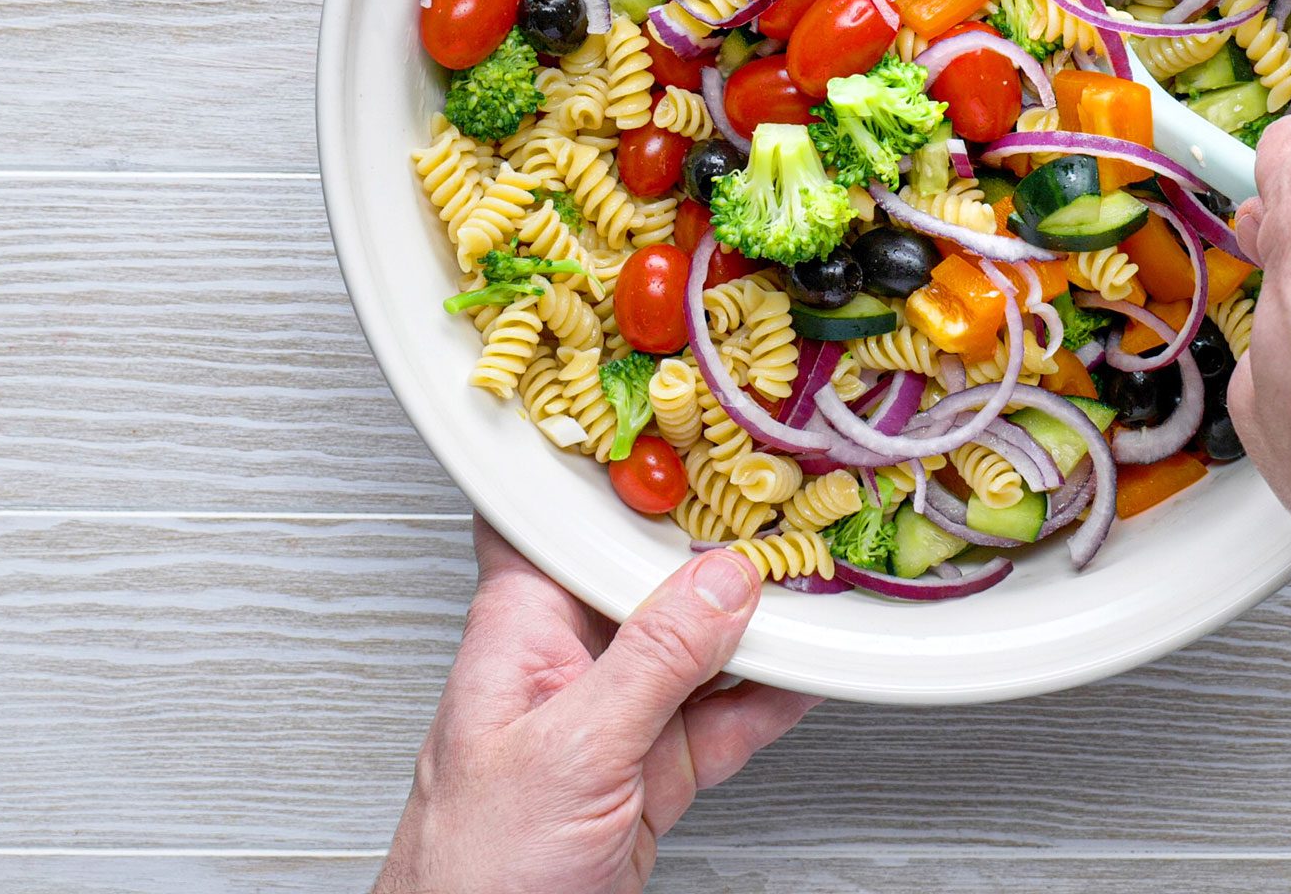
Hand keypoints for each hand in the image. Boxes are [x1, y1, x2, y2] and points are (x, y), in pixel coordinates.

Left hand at [374, 518, 817, 893]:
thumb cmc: (470, 872)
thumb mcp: (570, 752)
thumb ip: (651, 663)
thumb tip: (722, 583)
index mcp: (520, 632)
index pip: (558, 523)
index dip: (614, 475)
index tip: (690, 440)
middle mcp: (566, 664)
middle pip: (648, 580)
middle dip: (715, 549)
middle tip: (788, 515)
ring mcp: (611, 721)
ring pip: (697, 648)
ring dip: (757, 625)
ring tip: (819, 588)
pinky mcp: (648, 774)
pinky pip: (722, 717)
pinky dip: (770, 697)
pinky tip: (810, 671)